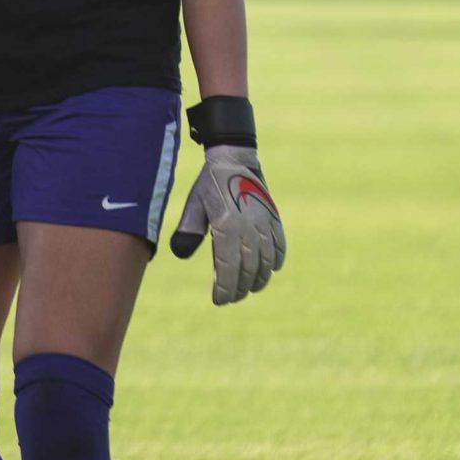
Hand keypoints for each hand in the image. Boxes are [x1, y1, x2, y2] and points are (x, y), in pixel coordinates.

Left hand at [167, 146, 284, 304]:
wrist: (234, 159)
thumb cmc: (209, 185)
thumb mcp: (193, 206)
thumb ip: (187, 230)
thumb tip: (180, 254)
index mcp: (227, 227)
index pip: (228, 270)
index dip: (224, 290)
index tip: (219, 301)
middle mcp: (249, 229)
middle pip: (248, 271)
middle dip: (239, 289)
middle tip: (230, 298)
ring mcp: (265, 225)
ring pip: (266, 264)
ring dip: (258, 281)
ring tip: (248, 288)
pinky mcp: (274, 220)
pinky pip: (280, 248)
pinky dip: (275, 263)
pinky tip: (268, 270)